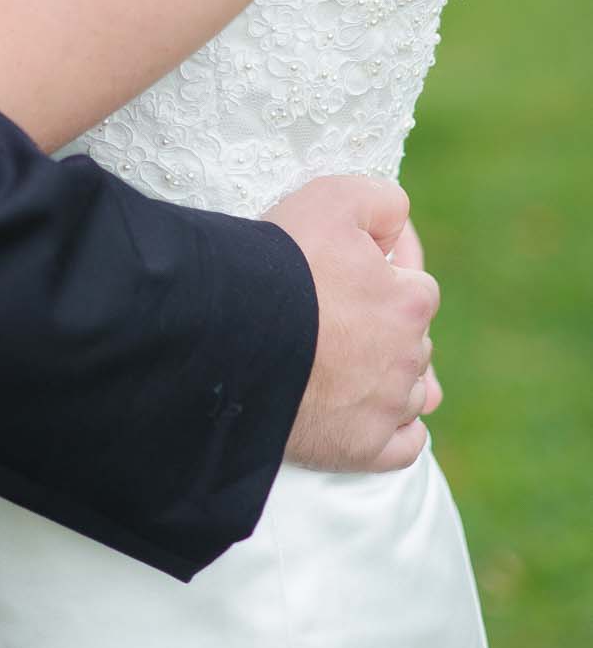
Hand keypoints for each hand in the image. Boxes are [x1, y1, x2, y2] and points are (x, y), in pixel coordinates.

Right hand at [265, 176, 439, 473]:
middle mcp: (409, 360)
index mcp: (409, 303)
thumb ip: (381, 201)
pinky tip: (372, 414)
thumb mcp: (333, 198)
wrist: (229, 330)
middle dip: (386, 329)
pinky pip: (404, 446)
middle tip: (338, 316)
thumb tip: (398, 223)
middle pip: (413, 341)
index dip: (386, 275)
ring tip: (349, 365)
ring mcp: (387, 409)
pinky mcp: (362, 449)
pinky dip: (394, 431)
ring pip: (410, 393)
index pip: (418, 286)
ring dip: (390, 379)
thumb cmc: (282, 261)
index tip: (350, 272)